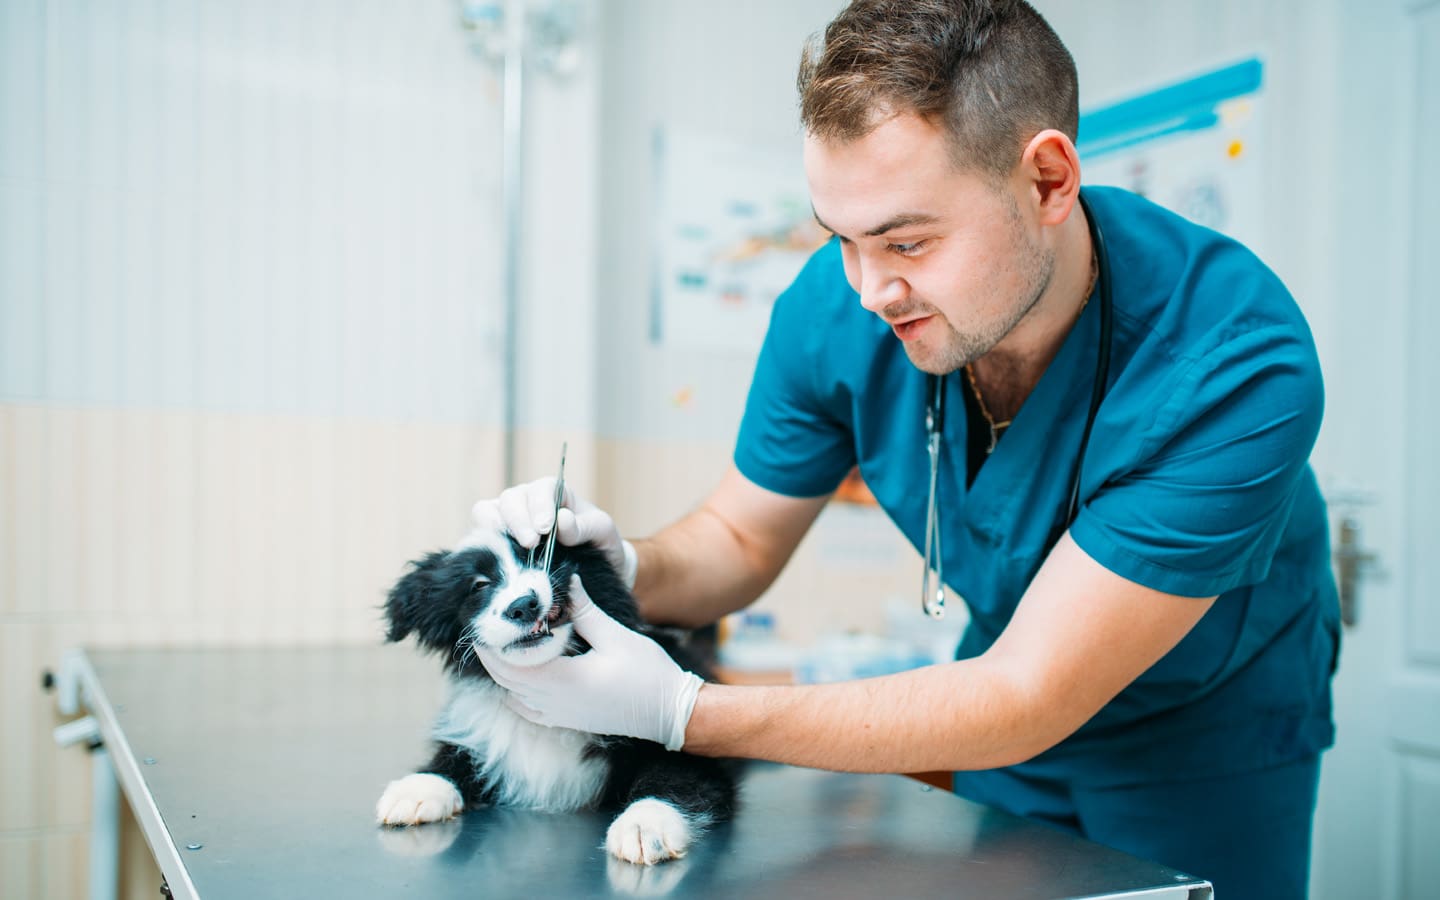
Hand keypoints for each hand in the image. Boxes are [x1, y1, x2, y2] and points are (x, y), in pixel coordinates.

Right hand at [470, 479, 635, 586]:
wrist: (593, 566)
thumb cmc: (598, 542)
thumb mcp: (602, 532)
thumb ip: (586, 526)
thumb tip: (562, 520)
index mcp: (555, 493)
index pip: (541, 489)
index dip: (540, 505)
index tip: (545, 528)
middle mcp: (528, 501)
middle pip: (511, 499)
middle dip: (519, 521)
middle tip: (531, 544)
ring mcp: (509, 519)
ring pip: (488, 511)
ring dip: (497, 528)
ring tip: (513, 549)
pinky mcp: (496, 539)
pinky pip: (480, 532)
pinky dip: (483, 541)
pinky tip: (496, 556)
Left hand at [477, 575, 702, 750]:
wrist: (668, 712)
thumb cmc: (646, 673)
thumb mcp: (616, 635)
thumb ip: (584, 610)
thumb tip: (566, 581)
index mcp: (562, 681)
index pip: (510, 664)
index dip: (490, 645)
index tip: (483, 622)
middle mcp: (553, 703)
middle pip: (504, 680)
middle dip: (490, 655)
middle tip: (485, 628)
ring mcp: (558, 715)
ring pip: (513, 695)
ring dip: (502, 672)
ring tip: (501, 645)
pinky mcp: (566, 720)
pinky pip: (527, 708)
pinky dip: (516, 691)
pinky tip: (521, 674)